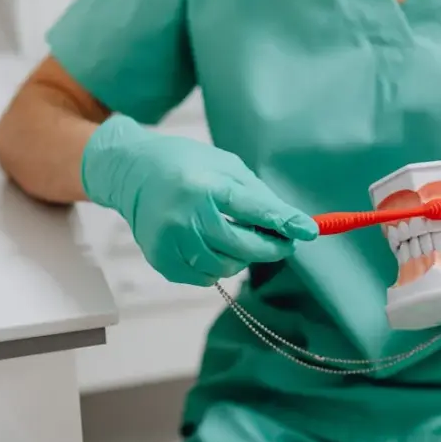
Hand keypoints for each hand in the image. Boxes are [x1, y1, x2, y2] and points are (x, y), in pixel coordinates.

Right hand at [82, 115, 317, 285]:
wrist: (131, 172)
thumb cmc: (187, 165)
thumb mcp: (226, 166)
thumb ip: (258, 196)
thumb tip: (292, 224)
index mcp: (206, 186)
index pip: (255, 211)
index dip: (284, 223)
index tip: (309, 232)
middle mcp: (187, 216)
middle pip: (243, 247)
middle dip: (270, 247)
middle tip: (283, 243)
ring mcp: (171, 241)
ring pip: (226, 267)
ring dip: (241, 258)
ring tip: (237, 237)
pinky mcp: (161, 259)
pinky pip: (204, 277)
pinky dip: (216, 266)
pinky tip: (211, 245)